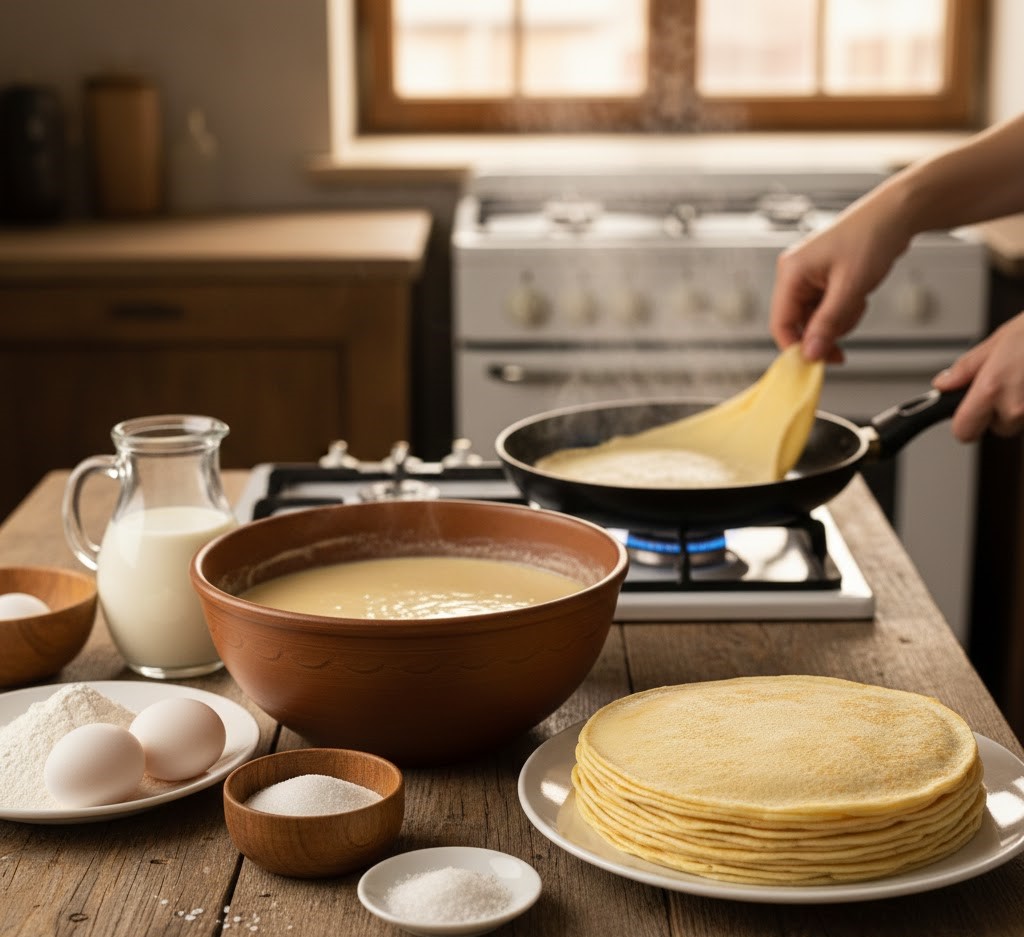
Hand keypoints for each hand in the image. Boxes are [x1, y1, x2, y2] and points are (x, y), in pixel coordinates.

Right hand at [769, 189, 913, 363]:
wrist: (895, 214)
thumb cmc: (871, 237)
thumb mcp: (850, 287)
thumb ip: (828, 324)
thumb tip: (810, 354)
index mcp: (791, 273)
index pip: (781, 323)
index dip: (796, 347)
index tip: (815, 364)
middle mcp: (795, 275)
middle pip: (798, 324)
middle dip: (824, 333)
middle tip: (845, 340)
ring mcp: (809, 277)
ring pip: (815, 319)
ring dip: (838, 321)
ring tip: (858, 302)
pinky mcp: (823, 279)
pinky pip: (827, 309)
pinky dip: (844, 311)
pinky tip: (858, 296)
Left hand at [933, 310, 1023, 441]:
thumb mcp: (998, 341)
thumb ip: (967, 368)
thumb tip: (943, 384)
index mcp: (991, 389)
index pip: (964, 431)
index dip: (964, 424)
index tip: (965, 416)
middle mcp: (1016, 406)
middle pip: (997, 428)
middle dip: (998, 411)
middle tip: (1009, 382)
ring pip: (1020, 422)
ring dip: (1021, 407)